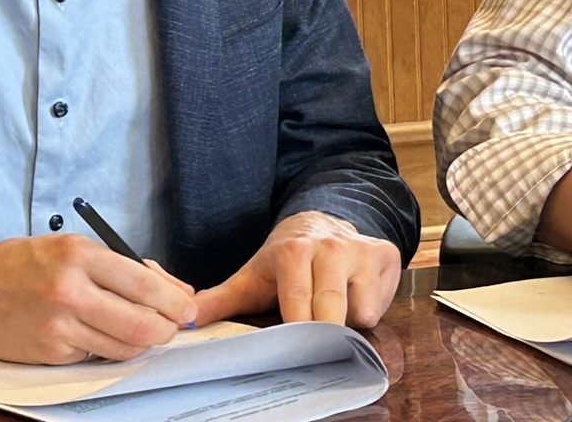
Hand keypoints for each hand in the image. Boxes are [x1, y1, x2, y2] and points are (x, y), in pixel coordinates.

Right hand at [0, 234, 196, 363]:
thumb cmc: (25, 263)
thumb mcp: (75, 248)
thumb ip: (125, 268)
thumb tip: (176, 290)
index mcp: (81, 255)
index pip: (145, 284)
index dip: (176, 302)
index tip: (189, 308)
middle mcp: (69, 290)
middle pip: (141, 325)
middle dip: (167, 330)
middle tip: (173, 327)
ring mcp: (58, 326)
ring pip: (123, 347)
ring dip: (140, 342)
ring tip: (138, 329)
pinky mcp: (50, 352)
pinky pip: (95, 356)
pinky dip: (105, 348)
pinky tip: (96, 333)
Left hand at [193, 211, 402, 327]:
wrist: (322, 222)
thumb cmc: (284, 261)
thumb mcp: (252, 279)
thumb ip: (220, 300)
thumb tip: (187, 320)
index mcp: (294, 252)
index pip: (299, 305)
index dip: (296, 332)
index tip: (290, 348)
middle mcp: (331, 248)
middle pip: (332, 312)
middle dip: (322, 334)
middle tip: (312, 342)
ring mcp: (361, 249)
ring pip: (360, 311)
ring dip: (346, 321)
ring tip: (331, 309)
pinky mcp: (385, 254)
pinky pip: (380, 304)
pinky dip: (367, 310)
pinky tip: (353, 296)